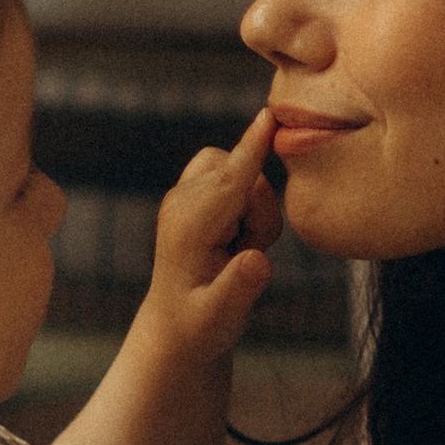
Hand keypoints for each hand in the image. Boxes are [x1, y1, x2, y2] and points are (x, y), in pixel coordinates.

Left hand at [141, 107, 280, 362]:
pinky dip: (249, 204)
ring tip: (239, 252)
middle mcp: (182, 202)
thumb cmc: (198, 328)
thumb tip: (258, 261)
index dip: (252, 150)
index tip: (268, 116)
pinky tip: (235, 239)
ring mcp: (186, 193)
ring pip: (245, 173)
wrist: (176, 328)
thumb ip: (239, 289)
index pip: (230, 182)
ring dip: (257, 211)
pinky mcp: (196, 191)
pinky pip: (240, 175)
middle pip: (245, 175)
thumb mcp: (220, 319)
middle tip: (246, 254)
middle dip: (261, 210)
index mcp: (187, 228)